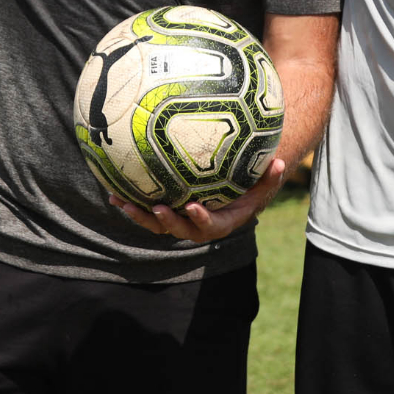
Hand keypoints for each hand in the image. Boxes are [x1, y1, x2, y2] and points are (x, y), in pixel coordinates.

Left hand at [110, 158, 286, 243]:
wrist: (237, 191)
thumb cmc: (253, 185)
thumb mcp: (265, 182)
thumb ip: (271, 176)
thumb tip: (282, 163)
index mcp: (223, 222)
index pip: (211, 226)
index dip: (201, 219)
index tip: (192, 207)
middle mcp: (199, 225)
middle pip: (179, 230)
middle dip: (166, 222)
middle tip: (155, 209)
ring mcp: (181, 220)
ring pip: (158, 223)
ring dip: (139, 215)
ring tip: (120, 202)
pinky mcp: (168, 211)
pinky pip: (148, 210)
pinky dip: (132, 203)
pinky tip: (112, 192)